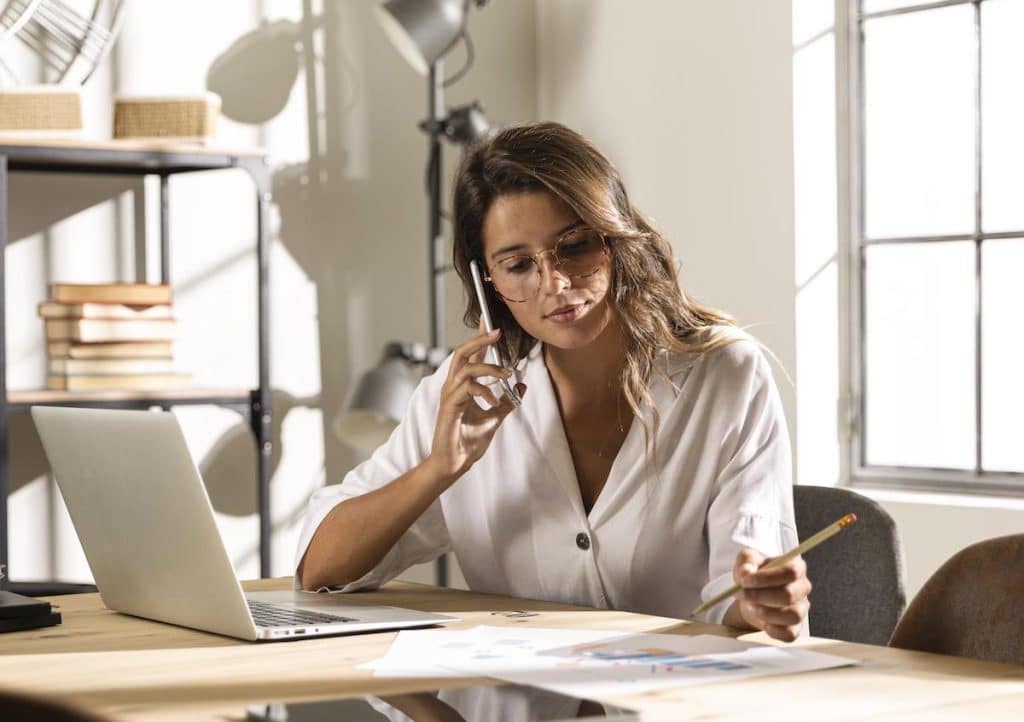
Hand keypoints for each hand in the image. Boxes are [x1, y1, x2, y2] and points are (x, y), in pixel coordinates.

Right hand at [425, 328, 525, 484]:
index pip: (470, 356)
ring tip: (506, 375)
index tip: (488, 321)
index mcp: (462, 386)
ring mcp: (450, 396)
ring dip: (489, 367)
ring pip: (465, 368)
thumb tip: (522, 384)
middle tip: (497, 332)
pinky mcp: (450, 407)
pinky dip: (483, 390)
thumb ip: (507, 401)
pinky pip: (466, 389)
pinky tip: (493, 400)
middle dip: (479, 340)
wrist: (454, 463)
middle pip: (462, 352)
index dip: (479, 337)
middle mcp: (453, 387)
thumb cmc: (468, 441)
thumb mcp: (495, 418)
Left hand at [731, 548, 810, 641]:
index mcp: (795, 566)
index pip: (790, 572)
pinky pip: (789, 634)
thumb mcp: (747, 561)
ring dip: (767, 614)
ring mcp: (801, 608)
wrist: (752, 595)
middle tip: (743, 595)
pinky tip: (761, 621)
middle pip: (789, 595)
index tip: (745, 581)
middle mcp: (802, 587)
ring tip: (751, 607)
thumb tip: (746, 572)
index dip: (767, 578)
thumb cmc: (753, 575)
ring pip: (793, 616)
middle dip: (761, 596)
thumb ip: (746, 562)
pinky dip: (772, 630)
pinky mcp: (796, 627)